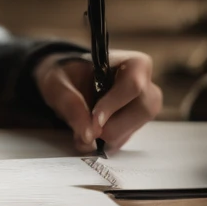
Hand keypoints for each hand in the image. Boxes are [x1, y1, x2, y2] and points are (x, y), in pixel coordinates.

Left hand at [32, 49, 162, 150]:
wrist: (70, 84)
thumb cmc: (68, 76)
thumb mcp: (59, 83)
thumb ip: (71, 104)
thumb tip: (88, 134)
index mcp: (134, 64)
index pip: (133, 85)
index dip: (114, 105)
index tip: (94, 119)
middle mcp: (147, 85)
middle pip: (141, 111)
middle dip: (111, 125)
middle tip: (86, 127)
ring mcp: (145, 107)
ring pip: (134, 129)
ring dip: (106, 135)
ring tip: (85, 127)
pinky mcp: (137, 125)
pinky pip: (126, 140)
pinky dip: (106, 142)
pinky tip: (93, 131)